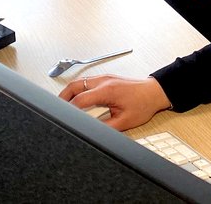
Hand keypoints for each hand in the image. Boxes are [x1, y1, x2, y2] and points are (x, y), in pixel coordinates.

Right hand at [57, 75, 171, 130]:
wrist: (154, 92)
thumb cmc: (143, 104)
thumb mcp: (125, 122)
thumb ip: (106, 128)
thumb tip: (92, 132)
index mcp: (106, 90)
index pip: (79, 99)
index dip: (68, 110)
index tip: (62, 118)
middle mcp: (103, 81)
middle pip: (74, 86)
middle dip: (62, 97)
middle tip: (56, 110)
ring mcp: (104, 77)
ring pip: (79, 81)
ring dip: (69, 92)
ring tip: (63, 105)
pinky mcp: (106, 78)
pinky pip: (86, 81)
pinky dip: (78, 89)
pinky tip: (76, 98)